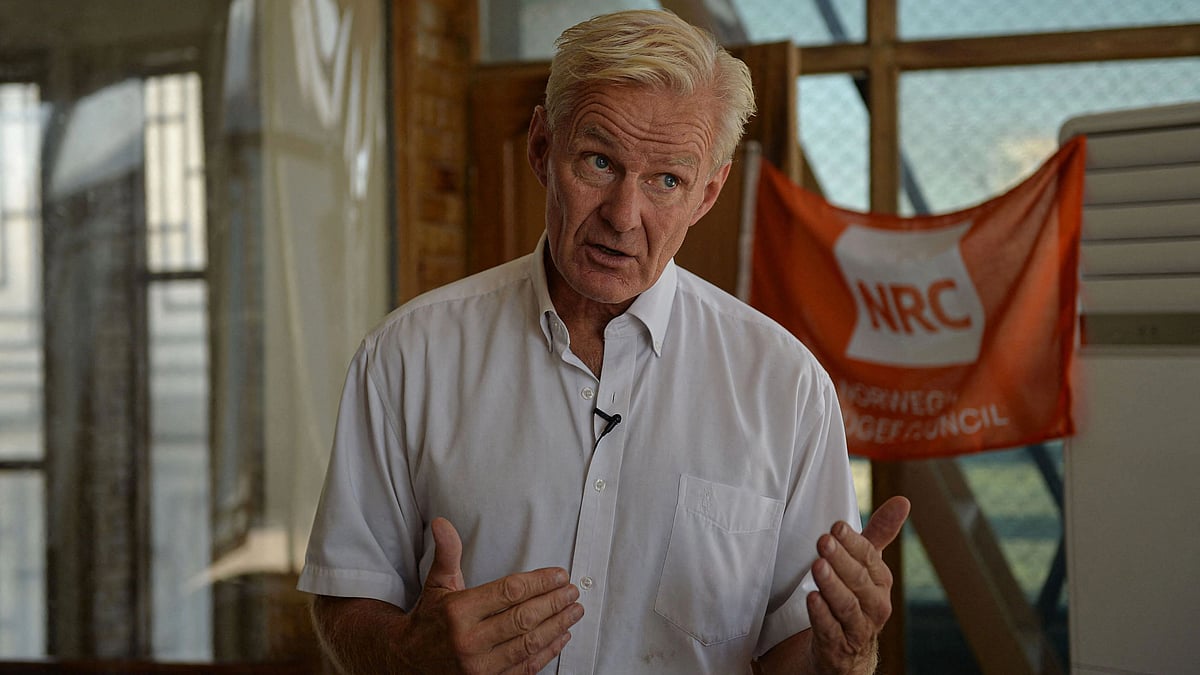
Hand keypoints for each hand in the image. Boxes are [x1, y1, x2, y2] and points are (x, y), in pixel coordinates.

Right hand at [397, 517, 583, 673]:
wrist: (408, 662)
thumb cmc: (429, 619)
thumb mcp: (436, 584)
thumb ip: (446, 553)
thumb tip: (442, 523)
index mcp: (458, 612)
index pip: (509, 592)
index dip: (539, 582)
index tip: (559, 575)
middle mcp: (469, 641)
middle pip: (523, 618)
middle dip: (554, 603)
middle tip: (573, 592)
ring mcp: (479, 667)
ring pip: (529, 644)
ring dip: (557, 626)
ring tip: (574, 611)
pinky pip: (526, 668)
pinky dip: (548, 652)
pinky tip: (562, 637)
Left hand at [806, 496, 909, 673]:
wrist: (847, 648)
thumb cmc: (855, 596)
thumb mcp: (866, 565)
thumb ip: (879, 534)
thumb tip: (902, 501)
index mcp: (881, 581)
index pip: (869, 558)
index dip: (852, 542)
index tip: (836, 527)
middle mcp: (874, 604)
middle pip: (858, 580)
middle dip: (841, 560)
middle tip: (824, 541)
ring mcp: (858, 627)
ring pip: (846, 605)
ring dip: (831, 585)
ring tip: (817, 566)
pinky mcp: (838, 646)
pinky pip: (831, 630)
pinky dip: (821, 615)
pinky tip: (812, 599)